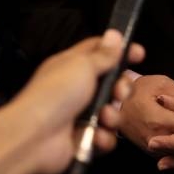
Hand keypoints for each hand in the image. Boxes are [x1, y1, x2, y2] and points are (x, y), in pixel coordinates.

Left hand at [17, 30, 144, 173]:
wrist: (34, 137)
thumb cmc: (55, 95)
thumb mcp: (82, 66)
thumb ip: (103, 54)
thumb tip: (114, 34)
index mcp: (71, 65)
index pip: (100, 51)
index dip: (120, 51)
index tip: (139, 54)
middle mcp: (76, 89)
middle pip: (111, 83)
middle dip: (121, 89)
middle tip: (119, 93)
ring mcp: (79, 115)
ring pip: (111, 111)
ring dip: (113, 116)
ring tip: (104, 118)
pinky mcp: (82, 138)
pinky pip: (104, 136)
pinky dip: (103, 137)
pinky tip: (95, 136)